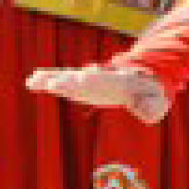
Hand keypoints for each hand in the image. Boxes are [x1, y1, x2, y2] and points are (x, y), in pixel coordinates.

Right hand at [26, 64, 170, 122]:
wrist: (141, 82)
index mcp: (119, 81)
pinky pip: (61, 82)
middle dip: (69, 80)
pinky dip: (47, 81)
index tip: (82, 76)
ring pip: (68, 78)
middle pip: (82, 78)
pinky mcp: (80, 86)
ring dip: (52, 79)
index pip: (105, 79)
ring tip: (34, 80)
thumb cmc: (149, 95)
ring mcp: (89, 81)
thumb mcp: (156, 103)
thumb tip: (141, 112)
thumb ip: (150, 108)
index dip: (94, 78)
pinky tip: (31, 82)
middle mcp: (101, 78)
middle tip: (54, 82)